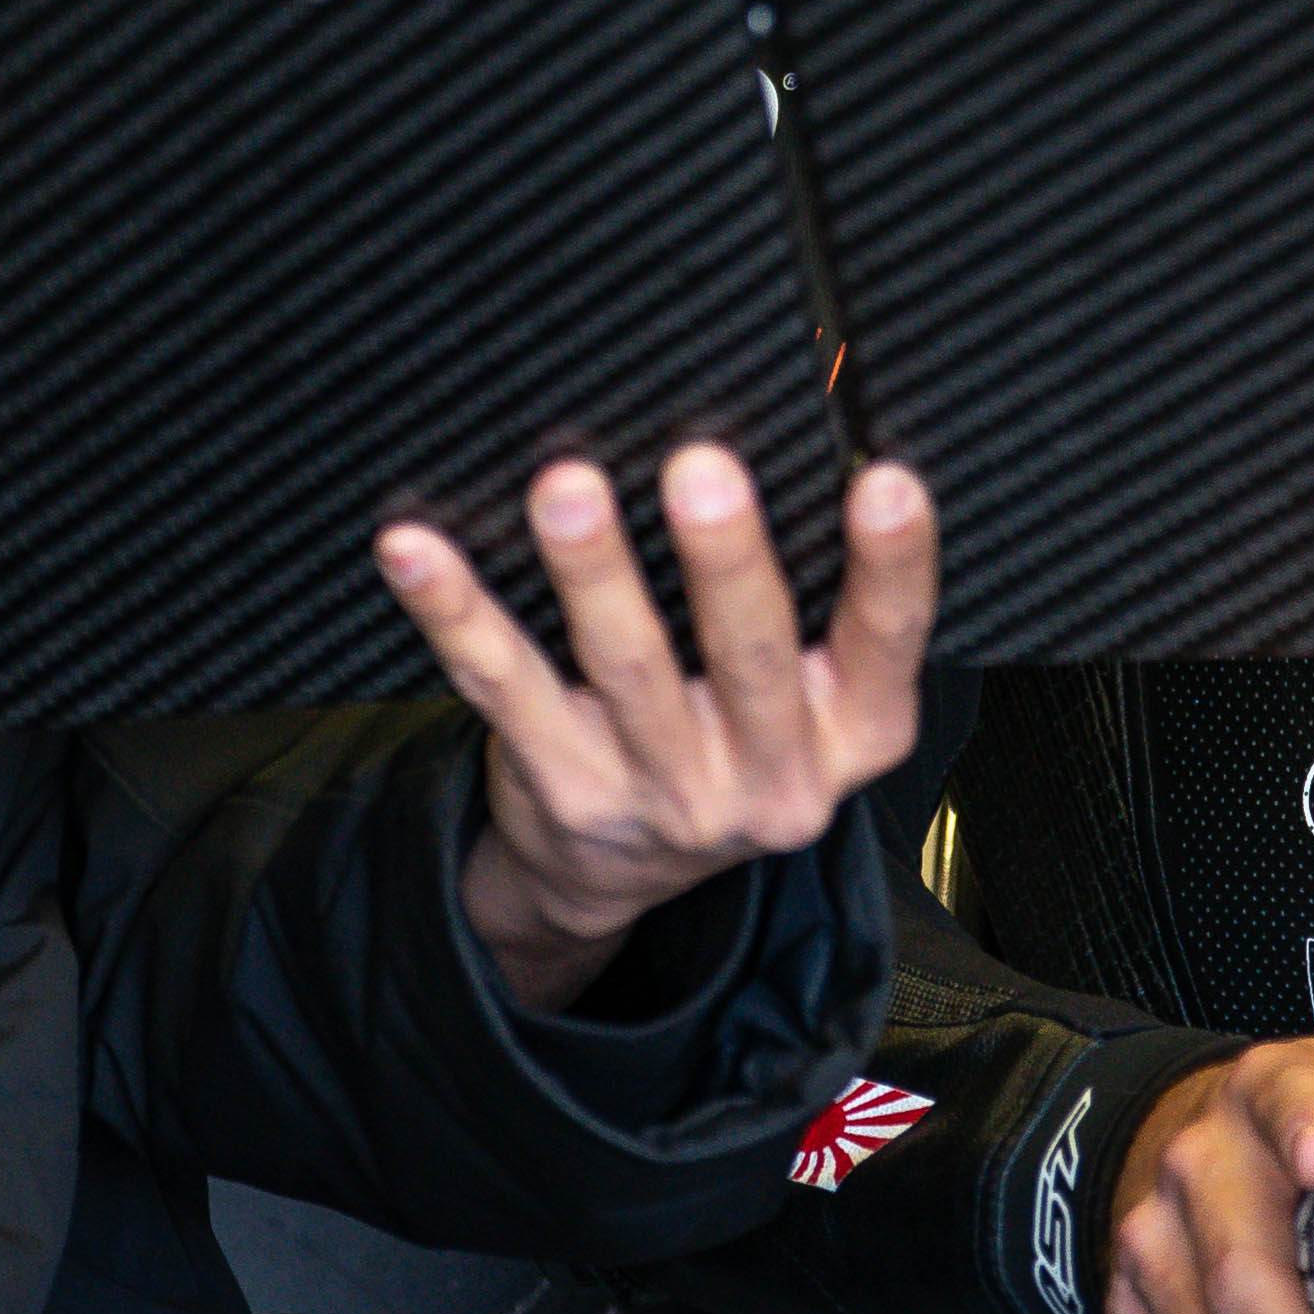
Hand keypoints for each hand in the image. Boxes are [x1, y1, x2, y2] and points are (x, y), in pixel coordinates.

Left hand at [377, 439, 936, 1013]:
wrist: (618, 876)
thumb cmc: (726, 737)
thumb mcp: (808, 699)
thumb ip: (814, 604)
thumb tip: (772, 436)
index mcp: (856, 731)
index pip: (889, 640)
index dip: (895, 564)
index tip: (887, 481)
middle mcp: (772, 777)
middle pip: (752, 657)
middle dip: (726, 558)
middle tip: (703, 468)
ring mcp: (666, 794)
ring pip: (627, 668)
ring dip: (594, 572)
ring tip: (567, 490)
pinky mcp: (565, 790)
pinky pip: (504, 687)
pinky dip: (457, 612)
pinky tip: (419, 552)